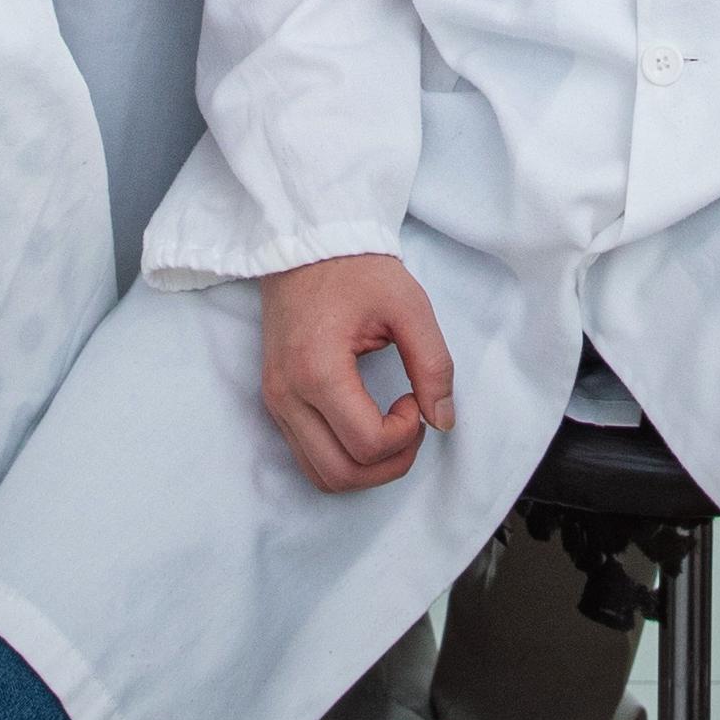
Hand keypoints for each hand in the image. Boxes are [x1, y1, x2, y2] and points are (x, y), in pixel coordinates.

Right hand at [259, 253, 456, 495]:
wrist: (307, 243)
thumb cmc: (357, 270)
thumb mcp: (410, 307)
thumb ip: (434, 365)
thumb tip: (444, 420)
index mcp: (317, 370)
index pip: (367, 444)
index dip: (405, 434)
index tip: (415, 397)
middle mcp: (287, 395)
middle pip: (341, 474)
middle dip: (390, 464)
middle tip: (412, 423)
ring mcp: (276, 401)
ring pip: (321, 475)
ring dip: (366, 469)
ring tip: (391, 428)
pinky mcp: (275, 401)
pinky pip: (308, 456)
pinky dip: (343, 457)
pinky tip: (366, 424)